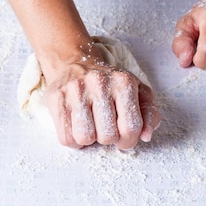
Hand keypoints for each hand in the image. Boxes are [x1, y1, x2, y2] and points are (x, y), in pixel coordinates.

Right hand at [42, 61, 159, 149]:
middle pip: (107, 137)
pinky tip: (76, 124)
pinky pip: (65, 138)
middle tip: (104, 126)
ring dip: (88, 139)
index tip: (122, 136)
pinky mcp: (56, 97)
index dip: (128, 141)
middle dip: (107, 138)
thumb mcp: (137, 92)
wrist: (75, 64)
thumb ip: (149, 114)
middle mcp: (99, 83)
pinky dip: (72, 139)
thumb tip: (146, 136)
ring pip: (84, 138)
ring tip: (90, 124)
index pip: (131, 128)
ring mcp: (75, 89)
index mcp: (124, 82)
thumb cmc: (109, 85)